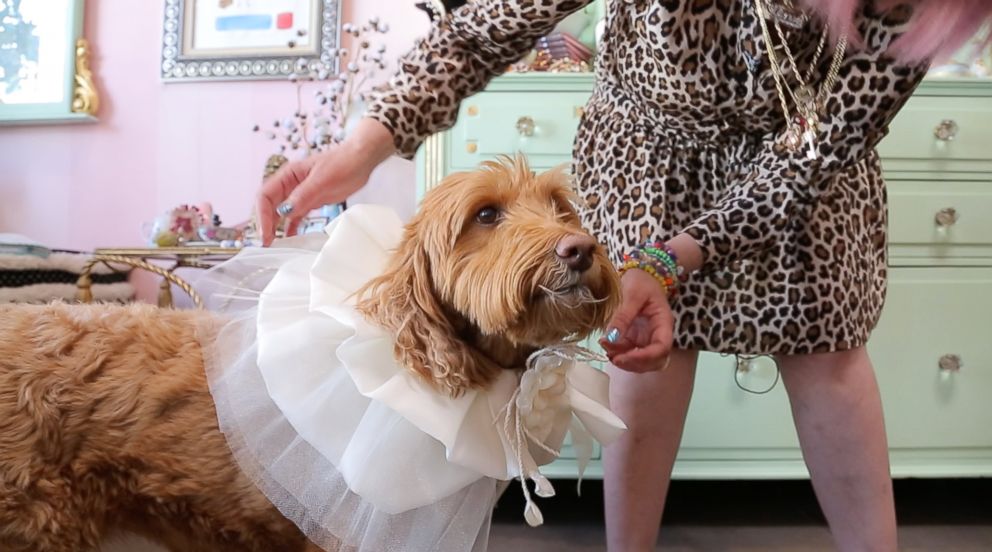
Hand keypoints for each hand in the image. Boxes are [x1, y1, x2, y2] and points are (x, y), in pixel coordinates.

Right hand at [256, 118, 394, 244]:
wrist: (361, 161)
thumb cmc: (342, 163)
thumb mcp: (322, 180)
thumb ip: (303, 195)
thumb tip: (284, 211)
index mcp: (288, 175)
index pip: (266, 196)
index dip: (262, 215)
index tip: (266, 233)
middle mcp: (290, 185)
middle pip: (270, 206)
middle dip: (266, 224)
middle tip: (267, 243)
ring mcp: (301, 194)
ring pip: (281, 213)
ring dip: (276, 228)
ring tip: (275, 244)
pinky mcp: (312, 202)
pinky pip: (296, 217)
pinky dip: (292, 227)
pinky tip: (290, 238)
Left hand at [598, 269, 674, 371]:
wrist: (639, 274)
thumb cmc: (641, 280)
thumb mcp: (632, 294)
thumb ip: (623, 316)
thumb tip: (611, 338)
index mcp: (663, 323)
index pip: (662, 348)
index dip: (645, 358)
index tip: (623, 357)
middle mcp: (657, 335)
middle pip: (654, 361)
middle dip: (634, 363)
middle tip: (613, 357)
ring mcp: (646, 338)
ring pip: (641, 361)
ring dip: (624, 360)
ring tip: (607, 348)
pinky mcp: (634, 338)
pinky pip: (629, 353)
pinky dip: (618, 353)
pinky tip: (606, 344)